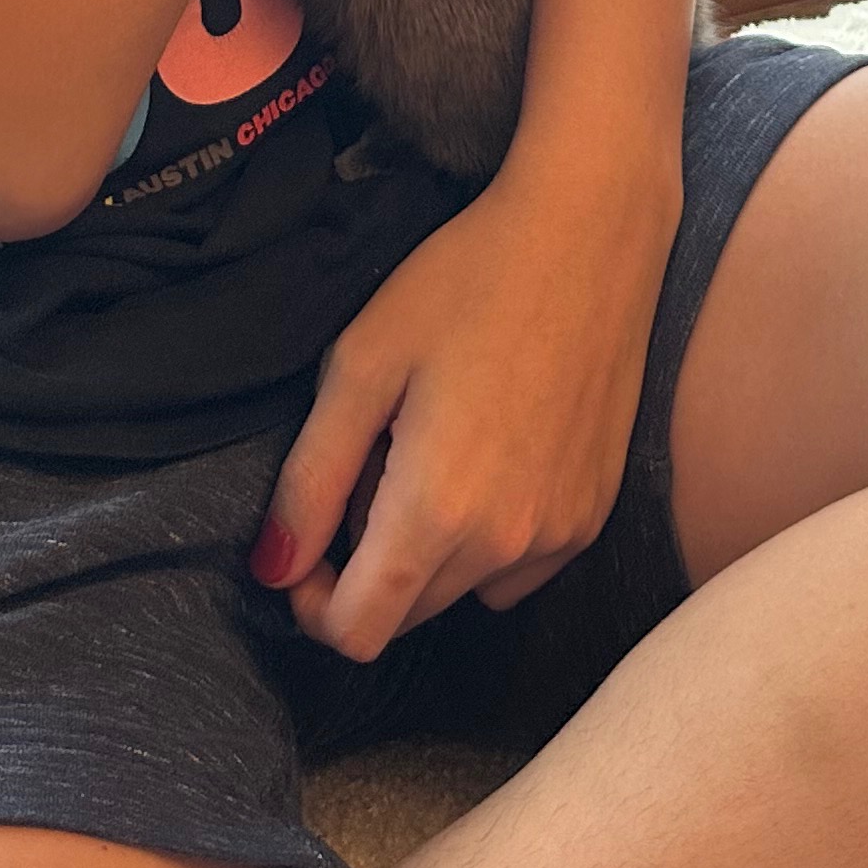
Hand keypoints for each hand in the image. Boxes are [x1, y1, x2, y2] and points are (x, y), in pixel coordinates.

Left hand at [245, 145, 679, 664]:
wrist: (589, 235)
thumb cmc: (465, 282)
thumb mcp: (361, 364)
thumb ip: (311, 478)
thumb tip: (273, 570)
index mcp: (437, 511)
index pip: (358, 632)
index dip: (313, 602)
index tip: (305, 544)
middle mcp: (505, 545)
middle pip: (407, 616)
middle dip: (368, 566)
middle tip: (372, 463)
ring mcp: (560, 536)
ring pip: (462, 592)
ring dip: (428, 554)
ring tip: (433, 449)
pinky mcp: (594, 516)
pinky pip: (517, 569)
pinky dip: (488, 541)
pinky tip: (489, 456)